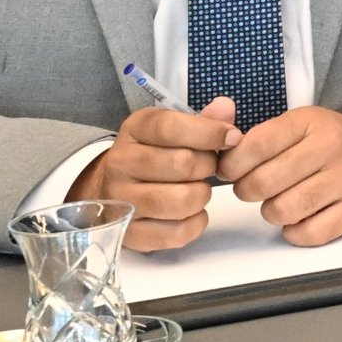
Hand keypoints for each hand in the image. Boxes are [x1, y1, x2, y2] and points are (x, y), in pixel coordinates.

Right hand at [73, 98, 239, 250]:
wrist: (109, 187)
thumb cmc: (153, 154)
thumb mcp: (173, 128)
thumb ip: (203, 119)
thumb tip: (226, 108)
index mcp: (134, 130)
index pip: (171, 127)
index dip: (209, 132)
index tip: (232, 138)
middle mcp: (120, 164)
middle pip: (183, 164)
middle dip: (208, 167)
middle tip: (208, 168)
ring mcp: (120, 201)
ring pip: (182, 201)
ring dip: (201, 196)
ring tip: (196, 189)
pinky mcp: (128, 233)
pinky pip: (177, 233)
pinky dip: (195, 223)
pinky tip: (190, 212)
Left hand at [217, 105, 341, 247]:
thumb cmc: (334, 142)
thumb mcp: (302, 123)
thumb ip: (258, 135)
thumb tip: (216, 149)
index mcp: (312, 122)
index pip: (254, 145)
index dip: (231, 165)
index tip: (231, 171)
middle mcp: (332, 148)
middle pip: (262, 183)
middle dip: (248, 191)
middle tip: (256, 188)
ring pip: (281, 210)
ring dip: (272, 211)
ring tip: (282, 200)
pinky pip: (306, 234)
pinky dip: (295, 231)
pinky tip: (301, 216)